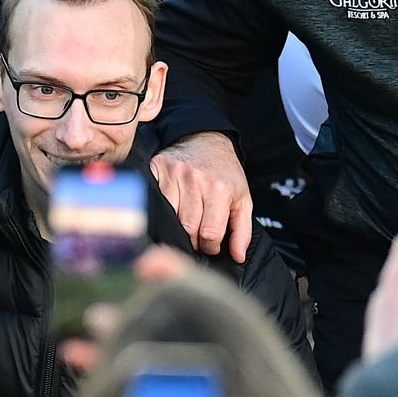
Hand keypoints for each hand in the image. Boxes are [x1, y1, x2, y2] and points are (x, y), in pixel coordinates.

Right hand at [148, 132, 251, 262]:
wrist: (205, 139)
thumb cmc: (224, 172)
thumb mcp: (242, 198)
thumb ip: (242, 230)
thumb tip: (238, 256)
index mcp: (220, 188)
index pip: (210, 232)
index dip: (211, 246)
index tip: (211, 244)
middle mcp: (195, 179)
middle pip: (188, 227)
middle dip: (193, 239)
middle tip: (197, 237)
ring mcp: (173, 173)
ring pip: (169, 216)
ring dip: (177, 226)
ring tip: (185, 224)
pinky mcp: (157, 168)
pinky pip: (154, 200)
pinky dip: (161, 210)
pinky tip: (170, 209)